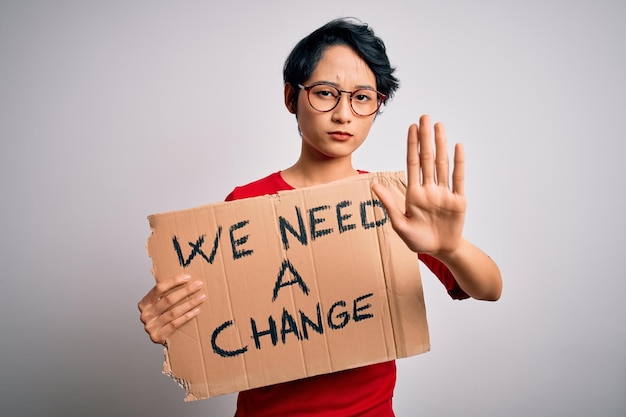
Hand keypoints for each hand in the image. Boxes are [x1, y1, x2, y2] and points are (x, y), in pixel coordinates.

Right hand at [138, 274, 205, 344]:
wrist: (158, 337)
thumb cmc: (161, 317)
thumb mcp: (159, 305)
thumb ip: (166, 294)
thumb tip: (185, 279)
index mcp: (144, 303)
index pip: (159, 288)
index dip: (173, 282)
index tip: (187, 277)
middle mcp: (145, 315)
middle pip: (168, 300)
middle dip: (185, 291)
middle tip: (199, 285)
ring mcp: (150, 327)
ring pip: (173, 312)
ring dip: (190, 303)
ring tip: (201, 297)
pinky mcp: (157, 337)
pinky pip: (175, 324)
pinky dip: (187, 316)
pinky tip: (196, 310)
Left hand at [373, 114, 465, 254]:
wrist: (441, 251)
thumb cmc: (418, 240)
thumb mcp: (399, 224)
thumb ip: (388, 203)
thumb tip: (372, 184)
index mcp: (414, 194)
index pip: (412, 163)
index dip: (412, 145)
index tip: (411, 127)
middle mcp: (429, 189)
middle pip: (427, 158)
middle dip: (426, 138)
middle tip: (425, 116)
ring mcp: (444, 193)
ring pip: (442, 164)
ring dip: (441, 144)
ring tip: (439, 126)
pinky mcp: (458, 200)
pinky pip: (458, 178)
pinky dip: (459, 163)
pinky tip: (457, 147)